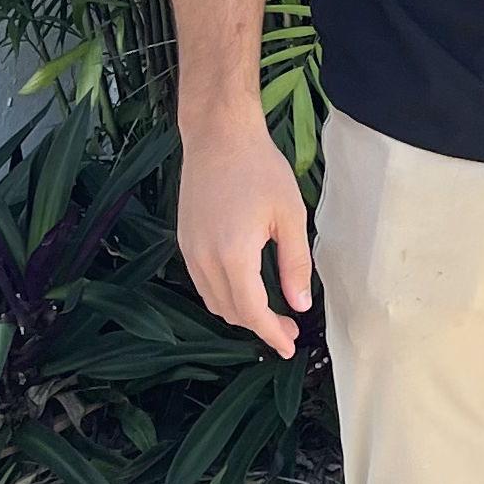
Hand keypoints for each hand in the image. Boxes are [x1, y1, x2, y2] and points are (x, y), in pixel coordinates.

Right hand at [175, 118, 314, 355]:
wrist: (218, 136)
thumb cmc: (260, 169)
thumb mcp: (290, 215)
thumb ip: (295, 263)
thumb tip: (300, 305)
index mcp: (233, 255)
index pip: (251, 311)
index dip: (271, 334)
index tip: (289, 346)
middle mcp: (203, 259)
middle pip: (230, 311)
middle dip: (260, 325)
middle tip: (289, 325)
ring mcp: (188, 250)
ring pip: (213, 300)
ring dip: (240, 313)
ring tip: (270, 311)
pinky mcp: (183, 240)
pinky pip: (202, 282)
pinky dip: (224, 295)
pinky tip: (245, 287)